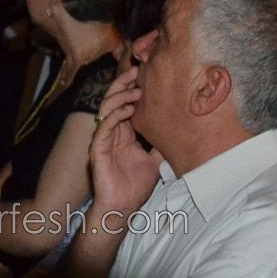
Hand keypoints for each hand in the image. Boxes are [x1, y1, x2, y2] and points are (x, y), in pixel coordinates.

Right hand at [89, 67, 163, 215]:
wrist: (123, 206)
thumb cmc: (135, 186)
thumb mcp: (155, 160)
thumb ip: (160, 144)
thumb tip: (178, 132)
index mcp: (123, 133)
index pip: (124, 103)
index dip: (131, 87)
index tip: (144, 74)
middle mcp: (112, 132)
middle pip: (113, 99)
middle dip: (123, 83)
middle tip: (136, 70)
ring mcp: (103, 139)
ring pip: (106, 108)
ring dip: (120, 96)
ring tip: (136, 90)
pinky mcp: (98, 148)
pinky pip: (104, 126)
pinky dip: (116, 115)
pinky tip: (128, 109)